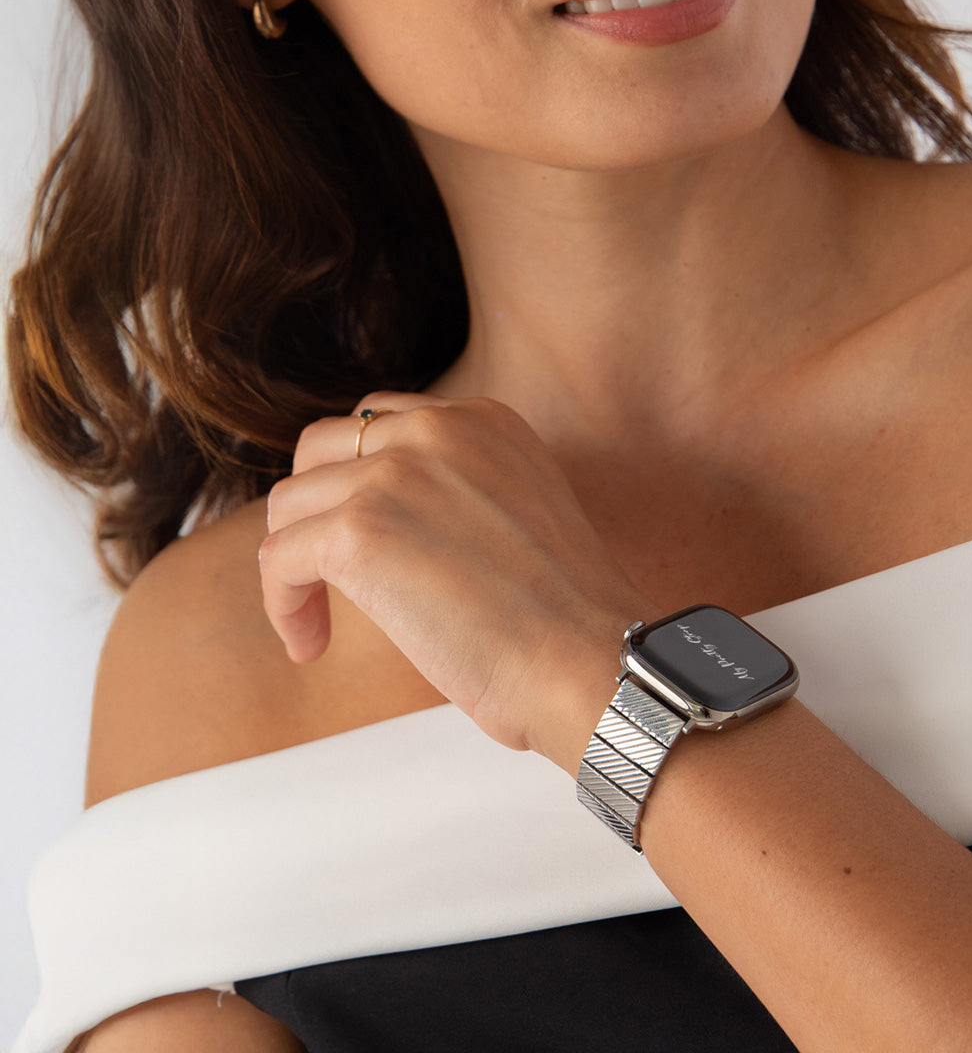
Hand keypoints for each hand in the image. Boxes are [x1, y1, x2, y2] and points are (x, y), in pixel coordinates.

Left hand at [259, 392, 655, 759]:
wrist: (587, 657)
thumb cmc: (565, 616)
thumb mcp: (520, 510)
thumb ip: (460, 489)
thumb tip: (393, 521)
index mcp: (482, 420)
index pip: (381, 423)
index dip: (357, 481)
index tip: (367, 540)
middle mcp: (436, 428)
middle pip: (322, 448)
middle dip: (314, 509)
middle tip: (325, 571)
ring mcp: (394, 474)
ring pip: (290, 505)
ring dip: (295, 565)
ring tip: (317, 623)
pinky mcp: (358, 530)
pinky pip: (278, 559)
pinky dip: (284, 607)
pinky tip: (311, 646)